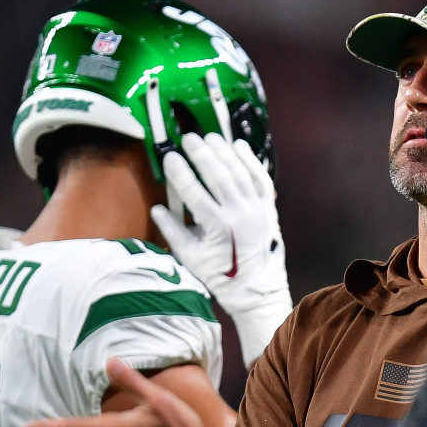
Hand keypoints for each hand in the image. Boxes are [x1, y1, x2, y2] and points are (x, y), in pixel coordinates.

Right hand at [152, 133, 291, 367]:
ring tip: (210, 137)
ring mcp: (256, 209)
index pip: (193, 191)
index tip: (169, 156)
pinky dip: (250, 160)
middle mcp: (238, 214)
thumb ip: (173, 231)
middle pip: (217, 174)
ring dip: (223, 151)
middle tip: (188, 138)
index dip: (179, 171)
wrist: (257, 288)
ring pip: (239, 171)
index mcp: (217, 227)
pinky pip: (261, 178)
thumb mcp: (191, 257)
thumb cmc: (221, 275)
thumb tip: (157, 208)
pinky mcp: (269, 208)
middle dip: (201, 153)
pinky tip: (239, 146)